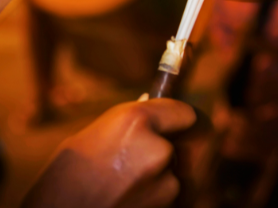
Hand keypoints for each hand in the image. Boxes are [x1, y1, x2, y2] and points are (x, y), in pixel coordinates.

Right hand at [23, 98, 195, 207]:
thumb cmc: (61, 180)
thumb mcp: (89, 139)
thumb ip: (127, 130)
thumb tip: (153, 124)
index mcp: (134, 121)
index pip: (181, 112)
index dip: (173, 120)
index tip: (169, 125)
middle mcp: (156, 148)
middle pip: (173, 145)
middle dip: (157, 153)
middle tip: (128, 165)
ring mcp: (165, 181)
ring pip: (169, 173)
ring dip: (154, 178)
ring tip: (119, 186)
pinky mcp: (167, 204)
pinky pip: (165, 194)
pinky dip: (150, 196)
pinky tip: (124, 200)